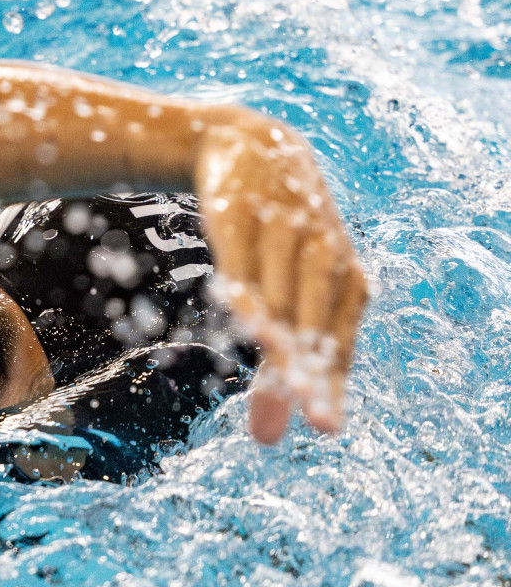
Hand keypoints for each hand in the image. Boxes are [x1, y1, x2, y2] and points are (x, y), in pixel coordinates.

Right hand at [196, 115, 368, 443]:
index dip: (331, 383)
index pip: (337, 342)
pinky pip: (246, 261)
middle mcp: (323, 257)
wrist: (253, 146)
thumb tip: (268, 441)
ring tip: (286, 379)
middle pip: (317, 324)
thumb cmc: (273, 237)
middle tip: (316, 415)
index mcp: (344, 282)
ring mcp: (284, 234)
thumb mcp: (278, 301)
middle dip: (315, 370)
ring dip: (287, 337)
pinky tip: (247, 321)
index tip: (325, 426)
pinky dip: (250, 291)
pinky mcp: (241, 216)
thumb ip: (276, 369)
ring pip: (285, 295)